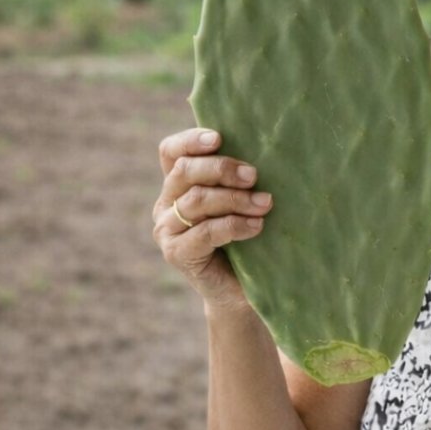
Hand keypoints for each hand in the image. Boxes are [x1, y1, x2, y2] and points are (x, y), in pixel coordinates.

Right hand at [152, 128, 271, 309]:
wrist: (239, 291)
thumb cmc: (245, 241)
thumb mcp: (239, 203)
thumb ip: (237, 180)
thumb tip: (264, 149)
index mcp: (176, 185)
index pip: (171, 152)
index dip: (190, 141)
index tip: (219, 138)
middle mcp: (165, 205)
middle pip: (184, 172)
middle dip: (222, 169)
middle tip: (254, 175)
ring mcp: (167, 230)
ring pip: (197, 200)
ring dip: (235, 199)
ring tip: (265, 203)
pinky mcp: (176, 253)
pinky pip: (206, 231)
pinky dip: (235, 225)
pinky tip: (257, 226)